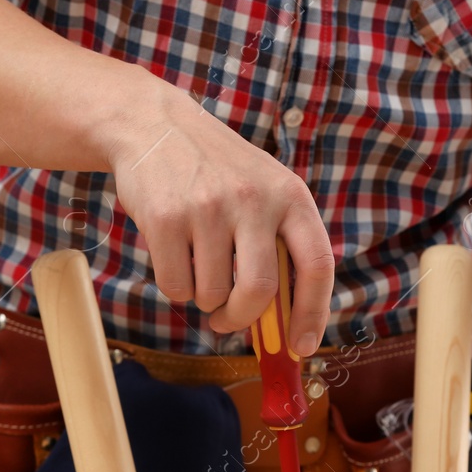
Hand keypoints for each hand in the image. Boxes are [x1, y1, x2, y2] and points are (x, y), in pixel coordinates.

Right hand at [106, 78, 333, 353]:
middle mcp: (254, 199)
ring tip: (196, 264)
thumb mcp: (264, 191)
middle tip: (227, 321)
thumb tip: (284, 323)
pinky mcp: (166, 218)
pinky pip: (175, 286)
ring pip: (210, 295)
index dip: (313, 313)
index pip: (316, 265)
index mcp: (290, 195)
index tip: (302, 346)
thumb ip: (280, 247)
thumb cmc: (218, 171)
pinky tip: (174, 254)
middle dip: (241, 319)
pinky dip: (175, 287)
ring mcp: (208, 208)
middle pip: (258, 292)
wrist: (155, 124)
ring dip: (203, 298)